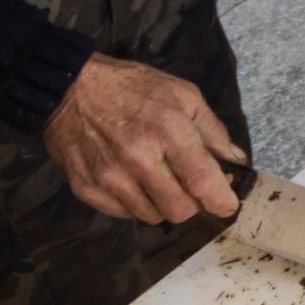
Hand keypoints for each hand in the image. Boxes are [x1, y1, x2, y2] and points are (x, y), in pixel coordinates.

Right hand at [42, 54, 243, 220]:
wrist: (68, 88)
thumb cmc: (131, 87)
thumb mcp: (181, 94)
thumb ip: (211, 129)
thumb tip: (235, 158)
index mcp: (168, 130)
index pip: (202, 181)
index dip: (221, 201)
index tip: (227, 204)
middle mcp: (138, 159)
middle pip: (179, 210)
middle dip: (191, 203)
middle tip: (187, 187)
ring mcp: (109, 177)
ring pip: (152, 217)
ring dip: (161, 204)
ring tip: (156, 179)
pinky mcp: (86, 189)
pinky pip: (123, 214)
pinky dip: (133, 203)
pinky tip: (131, 181)